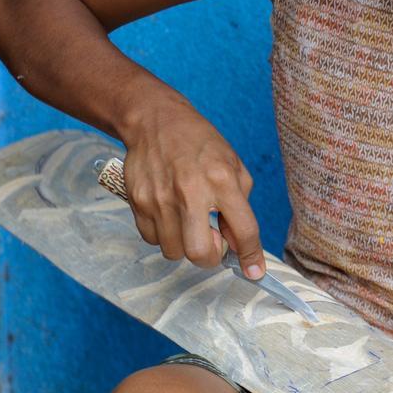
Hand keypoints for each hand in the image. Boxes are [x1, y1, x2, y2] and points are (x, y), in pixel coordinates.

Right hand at [120, 100, 266, 277]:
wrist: (155, 121)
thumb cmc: (199, 144)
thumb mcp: (233, 165)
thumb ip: (240, 205)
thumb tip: (239, 244)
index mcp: (222, 180)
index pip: (243, 230)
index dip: (252, 257)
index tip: (254, 272)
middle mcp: (191, 191)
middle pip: (200, 253)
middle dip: (210, 257)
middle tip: (212, 241)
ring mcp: (161, 198)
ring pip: (174, 252)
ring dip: (185, 245)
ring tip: (188, 223)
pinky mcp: (139, 201)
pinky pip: (152, 240)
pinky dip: (164, 235)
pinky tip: (170, 215)